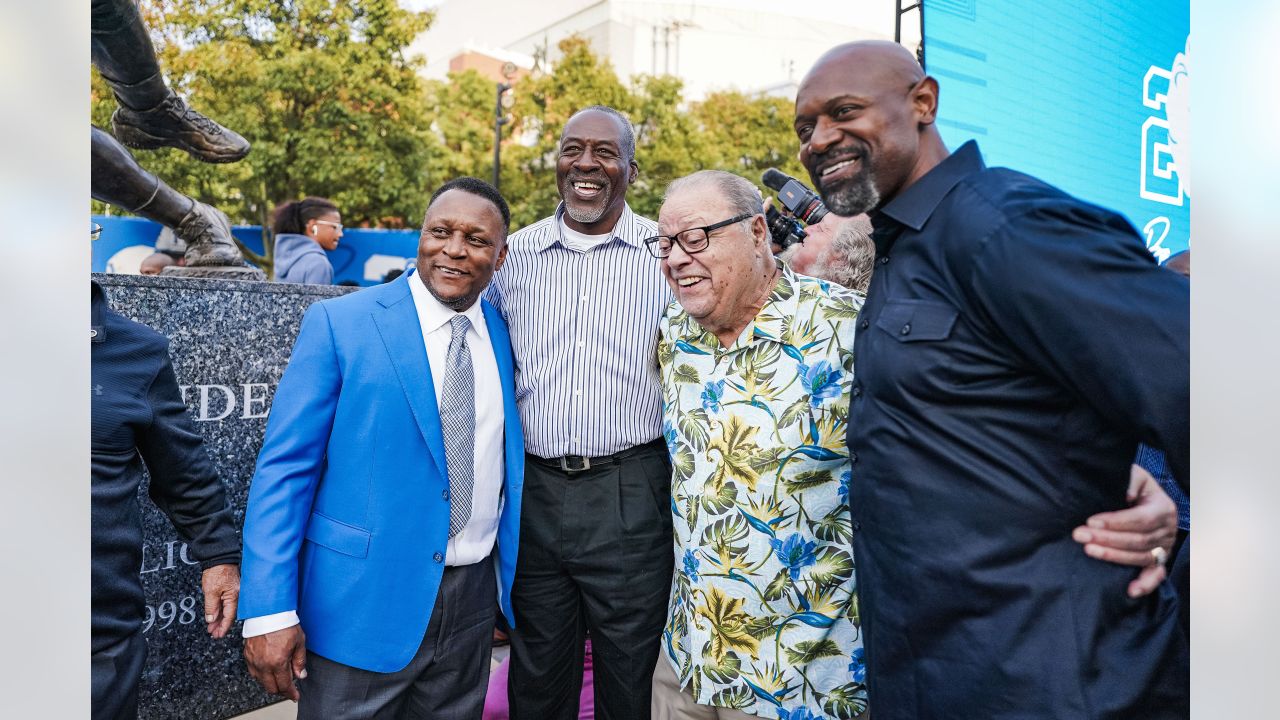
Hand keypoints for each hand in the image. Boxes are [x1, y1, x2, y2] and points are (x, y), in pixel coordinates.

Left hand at [201, 564, 238, 637]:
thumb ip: (211, 607)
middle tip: (213, 634)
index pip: (229, 616)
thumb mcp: (210, 591)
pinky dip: (220, 610)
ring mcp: (234, 592)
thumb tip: (211, 619)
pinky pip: (226, 603)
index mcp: (234, 597)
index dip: (223, 627)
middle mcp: (237, 596)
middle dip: (220, 625)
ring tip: (211, 627)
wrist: (219, 557)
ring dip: (219, 619)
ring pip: (227, 609)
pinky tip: (215, 615)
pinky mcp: (230, 589)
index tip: (217, 635)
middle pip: (229, 615)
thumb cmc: (217, 571)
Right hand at [244, 625, 306, 701]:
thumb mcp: (299, 642)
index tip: (295, 696)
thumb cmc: (284, 623)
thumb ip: (299, 661)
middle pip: (271, 687)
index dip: (291, 693)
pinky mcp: (247, 655)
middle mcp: (263, 664)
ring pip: (261, 681)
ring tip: (279, 677)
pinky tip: (269, 670)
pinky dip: (261, 675)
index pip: (284, 685)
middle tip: (288, 688)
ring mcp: (253, 660)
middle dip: (281, 690)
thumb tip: (300, 675)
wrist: (268, 611)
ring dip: (270, 682)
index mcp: (278, 662)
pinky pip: (253, 672)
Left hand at [1072, 464, 1176, 597]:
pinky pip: (1156, 575)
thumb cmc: (1135, 486)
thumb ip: (1129, 480)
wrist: (1146, 497)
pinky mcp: (1159, 560)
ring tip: (1089, 550)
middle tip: (1080, 535)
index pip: (1141, 519)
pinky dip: (1145, 584)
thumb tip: (1125, 494)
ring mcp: (1165, 547)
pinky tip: (1130, 590)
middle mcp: (1168, 530)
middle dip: (1107, 539)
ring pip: (1141, 557)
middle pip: (1138, 539)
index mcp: (1163, 507)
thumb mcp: (1135, 476)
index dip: (1116, 522)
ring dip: (1114, 556)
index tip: (1091, 521)